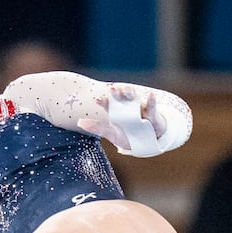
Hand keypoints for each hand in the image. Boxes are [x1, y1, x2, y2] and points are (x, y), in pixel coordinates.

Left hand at [77, 84, 191, 157]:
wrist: (146, 143)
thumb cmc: (128, 136)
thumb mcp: (112, 134)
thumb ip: (97, 128)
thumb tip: (79, 122)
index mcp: (116, 111)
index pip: (108, 104)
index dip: (103, 102)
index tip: (97, 99)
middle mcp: (127, 106)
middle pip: (121, 97)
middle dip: (117, 93)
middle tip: (112, 89)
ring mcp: (140, 108)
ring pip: (135, 98)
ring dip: (131, 93)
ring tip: (127, 89)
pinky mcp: (151, 113)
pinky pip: (151, 106)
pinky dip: (151, 101)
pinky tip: (150, 95)